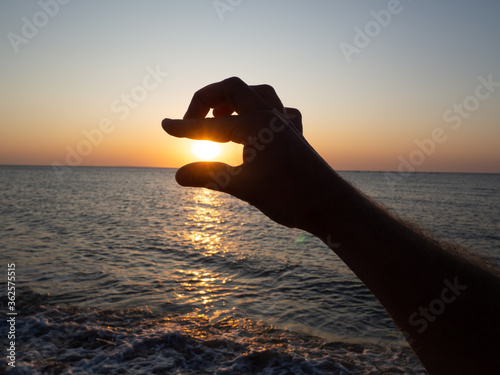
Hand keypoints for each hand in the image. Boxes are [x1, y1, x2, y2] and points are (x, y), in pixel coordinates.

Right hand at [162, 77, 341, 235]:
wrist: (331, 205)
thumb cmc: (291, 197)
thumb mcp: (244, 188)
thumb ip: (209, 177)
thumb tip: (177, 175)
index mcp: (256, 125)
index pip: (211, 124)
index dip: (184, 127)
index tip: (163, 126)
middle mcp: (271, 116)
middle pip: (233, 87)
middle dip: (207, 98)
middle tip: (192, 120)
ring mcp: (285, 124)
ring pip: (258, 94)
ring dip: (234, 99)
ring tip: (219, 117)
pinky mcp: (295, 135)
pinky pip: (278, 111)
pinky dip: (260, 113)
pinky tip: (255, 129)